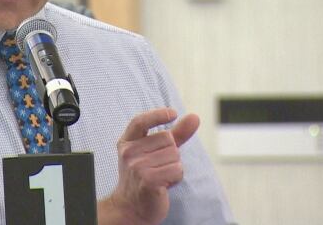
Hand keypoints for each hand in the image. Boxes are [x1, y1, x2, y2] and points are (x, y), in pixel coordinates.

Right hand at [104, 108, 199, 224]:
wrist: (131, 208)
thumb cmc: (145, 177)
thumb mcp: (156, 152)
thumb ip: (176, 134)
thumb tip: (195, 117)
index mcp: (127, 142)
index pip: (140, 121)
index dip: (157, 115)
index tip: (173, 113)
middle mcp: (129, 153)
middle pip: (168, 140)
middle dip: (172, 154)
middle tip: (158, 168)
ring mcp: (137, 166)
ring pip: (175, 156)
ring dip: (174, 168)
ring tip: (160, 177)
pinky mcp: (148, 180)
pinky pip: (177, 170)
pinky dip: (176, 178)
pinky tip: (164, 185)